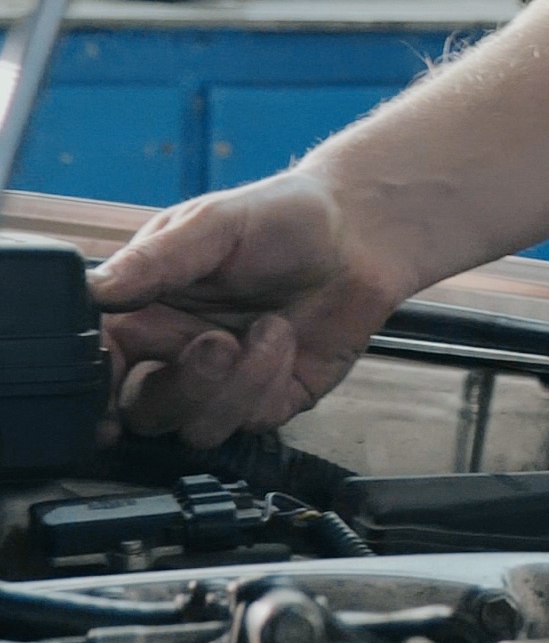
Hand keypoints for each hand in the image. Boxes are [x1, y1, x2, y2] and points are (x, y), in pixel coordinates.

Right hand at [88, 170, 418, 447]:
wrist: (360, 230)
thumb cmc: (284, 216)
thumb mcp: (215, 223)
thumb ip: (155, 259)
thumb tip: (95, 289)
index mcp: (148, 310)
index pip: (98, 365)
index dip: (95, 384)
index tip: (114, 375)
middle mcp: (178, 351)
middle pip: (142, 411)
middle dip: (179, 387)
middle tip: (215, 344)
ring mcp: (224, 380)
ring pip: (195, 427)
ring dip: (232, 384)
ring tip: (266, 328)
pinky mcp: (269, 398)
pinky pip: (250, 421)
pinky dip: (268, 382)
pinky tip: (285, 338)